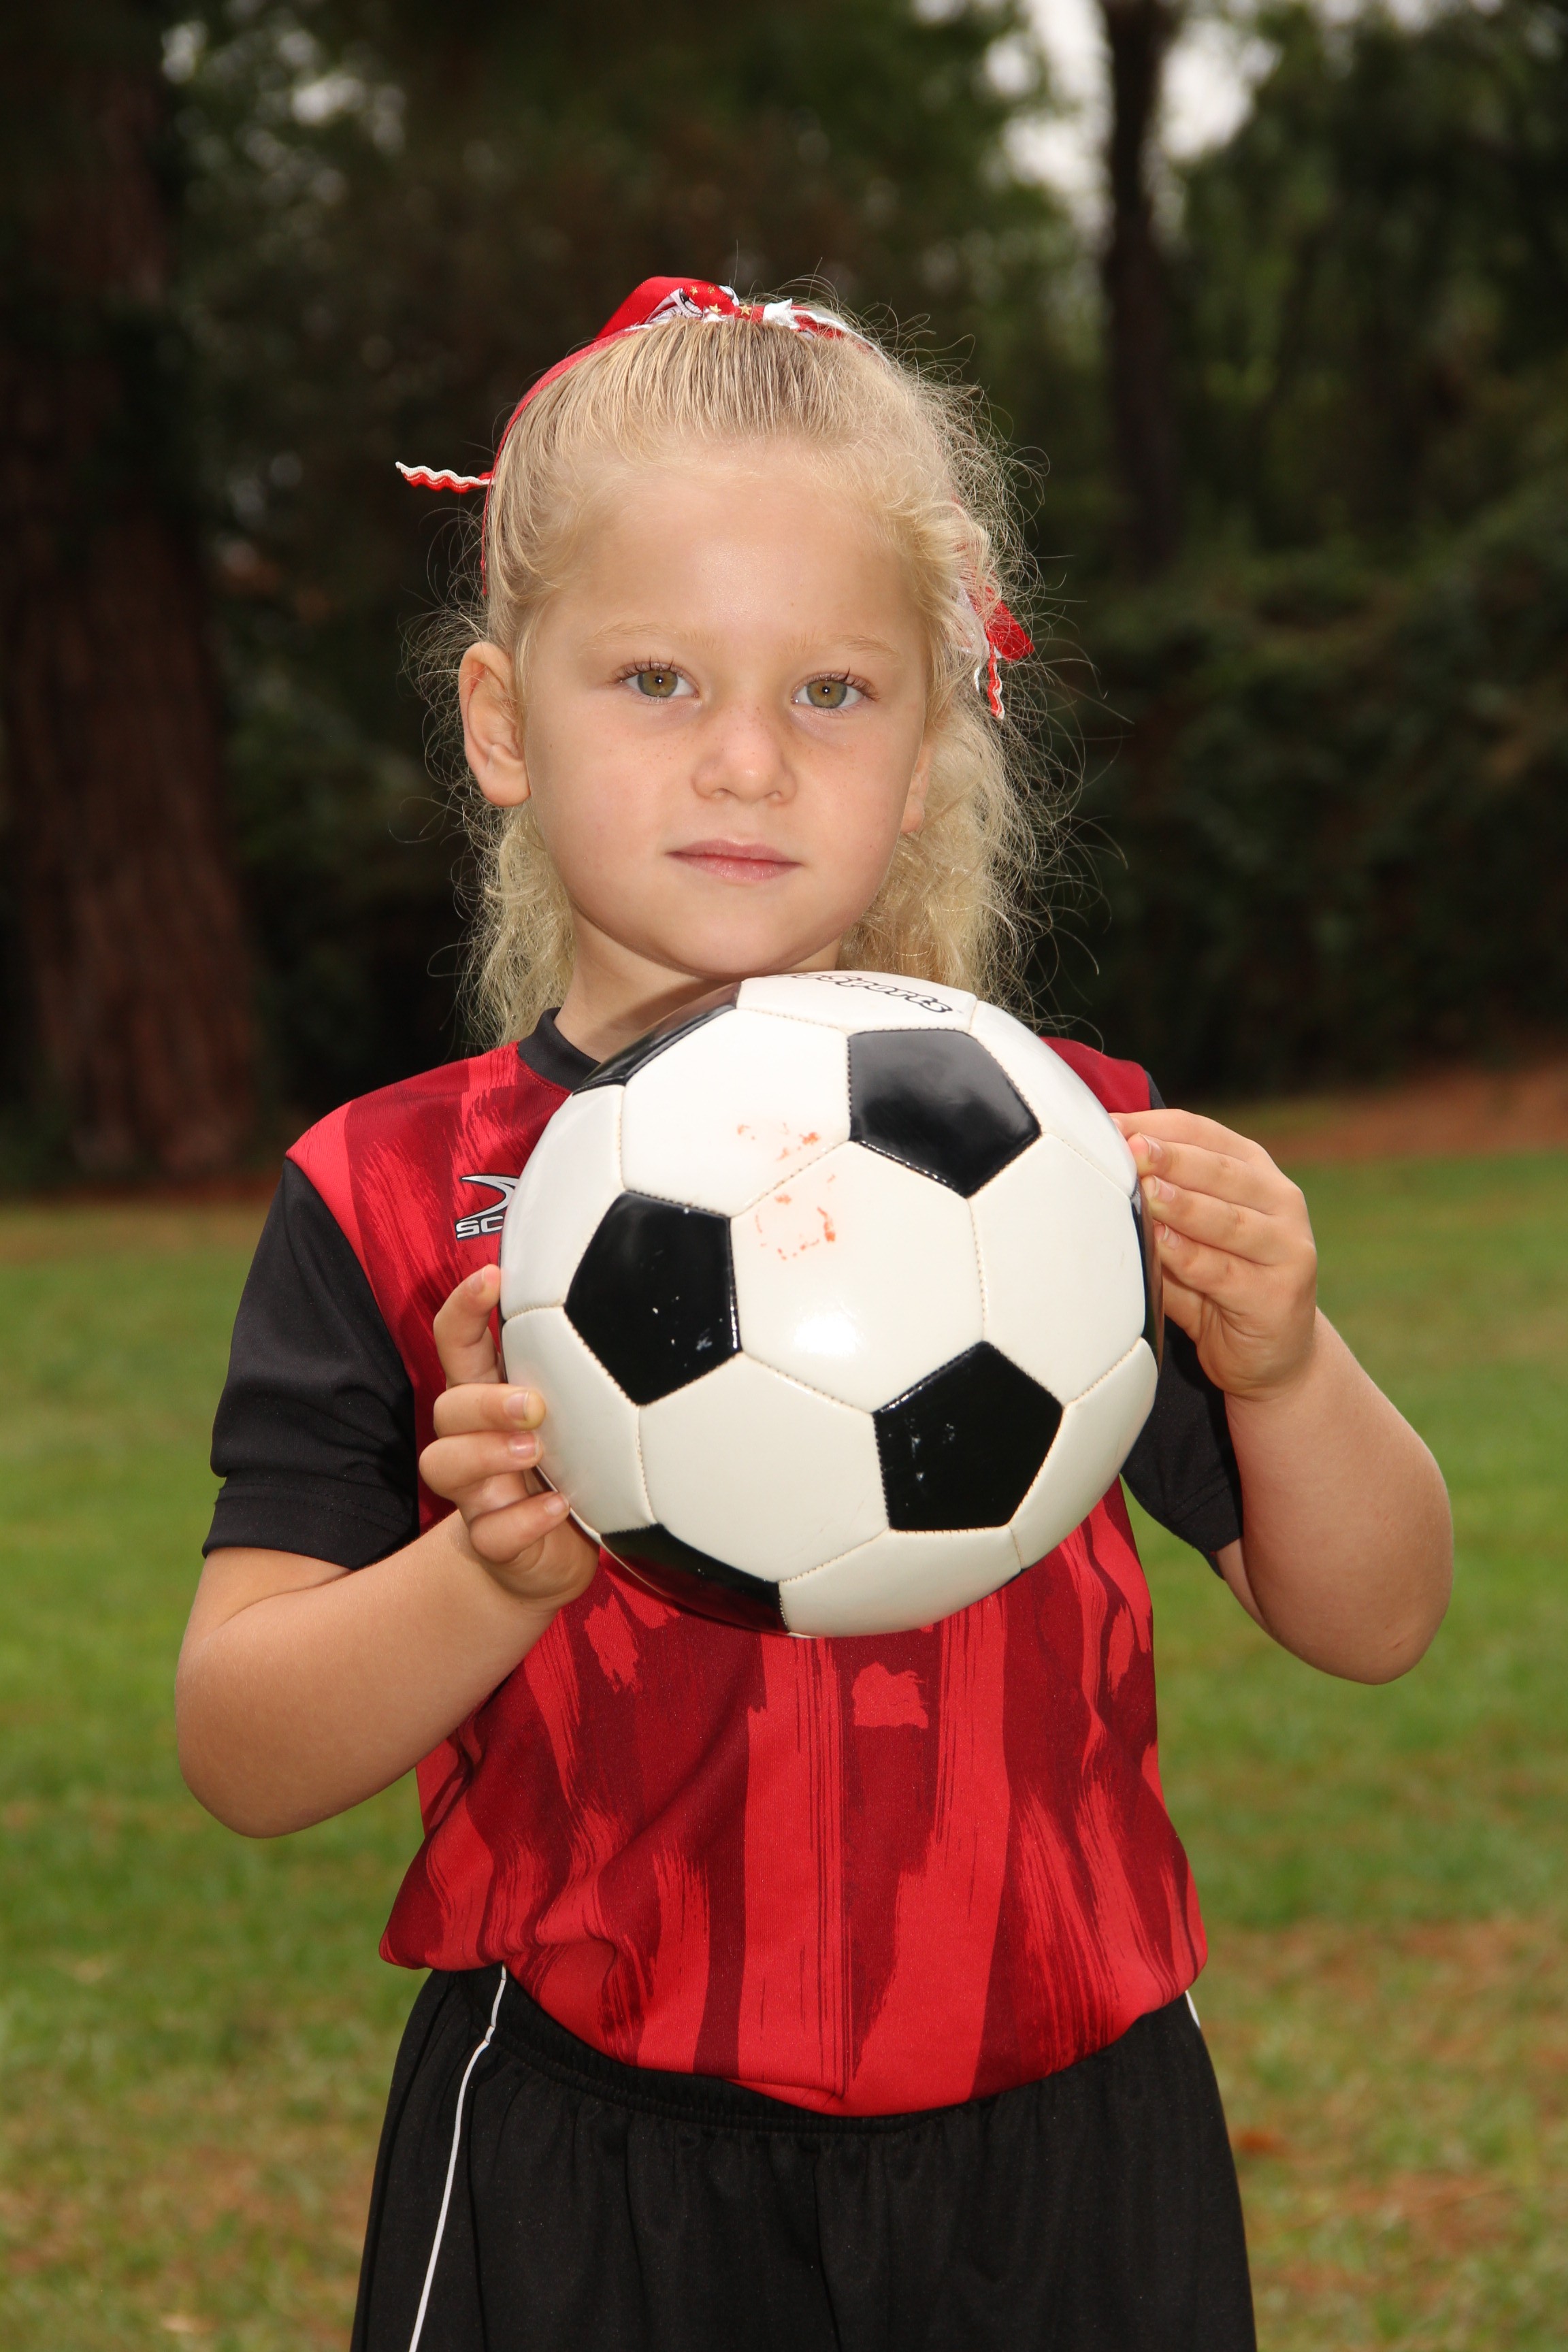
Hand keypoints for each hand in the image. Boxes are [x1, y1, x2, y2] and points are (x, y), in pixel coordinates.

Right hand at [419, 1264, 598, 1610]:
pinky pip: (490, 1532)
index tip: (490, 1275)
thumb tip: (648, 1305)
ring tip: (533, 1450)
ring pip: (444, 1465)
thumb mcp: (577, 1416)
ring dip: (487, 1454)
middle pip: (446, 1407)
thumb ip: (586, 1369)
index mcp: (491, 1401)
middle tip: (533, 1404)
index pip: (457, 1344)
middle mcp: (474, 1443)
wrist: (550, 1559)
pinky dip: (525, 1520)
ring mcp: (477, 1494)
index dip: (463, 1307)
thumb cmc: (567, 1472)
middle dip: (483, 1401)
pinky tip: (560, 1508)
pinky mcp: (493, 1542)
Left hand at [1111, 1109, 1317, 1400]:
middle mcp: (1280, 1202)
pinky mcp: (1278, 1294)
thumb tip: (1097, 1164)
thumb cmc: (1220, 1284)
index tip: (1110, 1124)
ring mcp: (1287, 1247)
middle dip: (1171, 1157)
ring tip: (1147, 1189)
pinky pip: (1226, 1271)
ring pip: (1229, 1219)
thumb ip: (1158, 1201)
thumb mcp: (1190, 1234)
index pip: (1204, 1134)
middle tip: (1129, 1150)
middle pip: (1221, 1170)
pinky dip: (1192, 1256)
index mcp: (1255, 1172)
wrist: (1274, 1355)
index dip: (1155, 1127)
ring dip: (1184, 1203)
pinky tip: (1163, 1243)